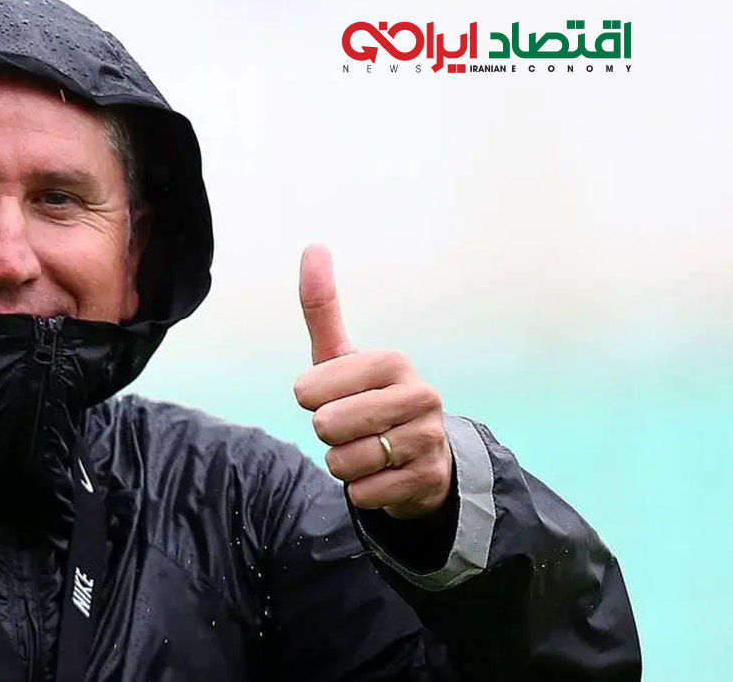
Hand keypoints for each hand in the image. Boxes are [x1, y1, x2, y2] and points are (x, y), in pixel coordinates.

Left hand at [292, 244, 453, 519]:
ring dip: (343, 463)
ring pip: (343, 462)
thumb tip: (314, 245)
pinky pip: (363, 493)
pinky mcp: (428, 479)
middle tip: (352, 427)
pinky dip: (361, 489)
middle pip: (326, 427)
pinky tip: (382, 474)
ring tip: (367, 449)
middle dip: (327, 434)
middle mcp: (420, 395)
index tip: (332, 396)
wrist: (417, 456)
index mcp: (392, 361)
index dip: (309, 400)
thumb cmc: (365, 397)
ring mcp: (428, 439)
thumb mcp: (341, 356)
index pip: (308, 391)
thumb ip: (322, 307)